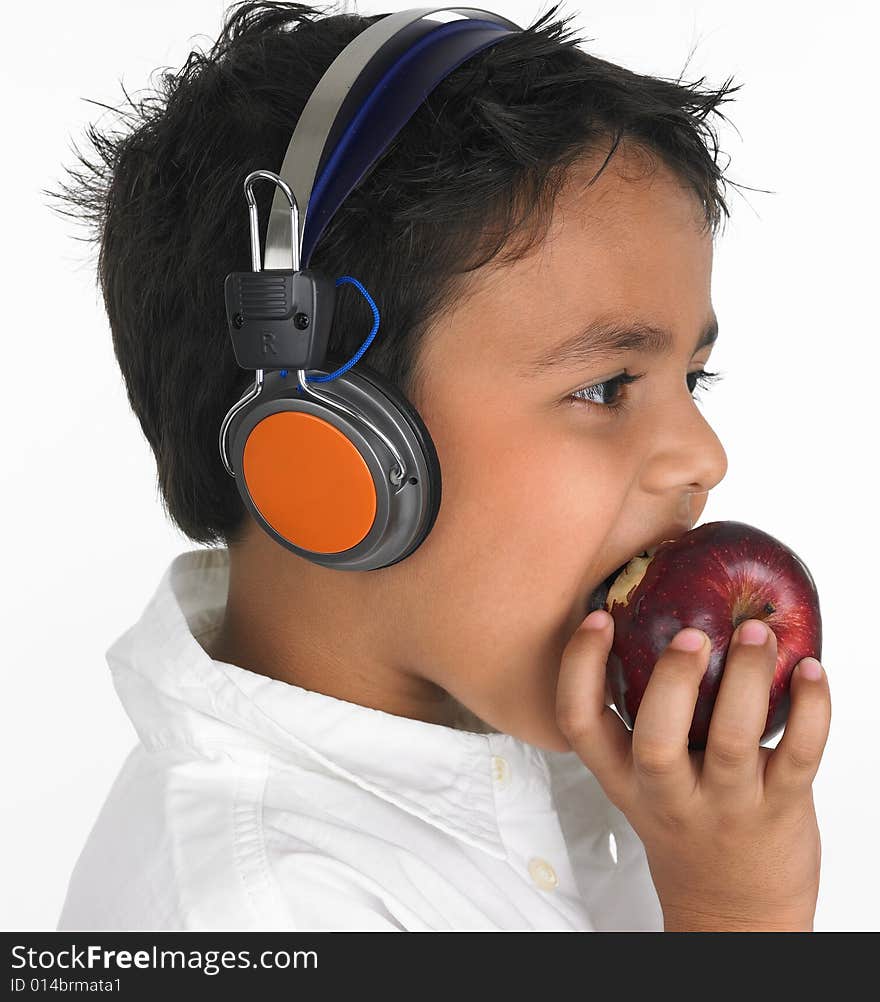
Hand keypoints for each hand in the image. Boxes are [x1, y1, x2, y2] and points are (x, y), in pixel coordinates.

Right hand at [555, 610, 830, 931]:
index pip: (579, 724)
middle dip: (672, 679)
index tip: (598, 620)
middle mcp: (668, 794)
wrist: (734, 910)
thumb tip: (664, 622)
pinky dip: (811, 708)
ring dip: (746, 679)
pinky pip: (799, 754)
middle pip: (656, 740)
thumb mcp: (644, 784)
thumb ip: (645, 721)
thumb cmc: (688, 830)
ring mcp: (726, 804)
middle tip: (692, 632)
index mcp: (623, 778)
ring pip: (733, 741)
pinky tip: (810, 671)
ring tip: (757, 633)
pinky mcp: (780, 808)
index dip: (579, 667)